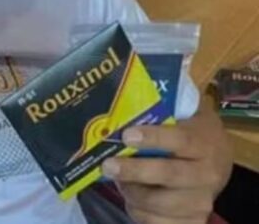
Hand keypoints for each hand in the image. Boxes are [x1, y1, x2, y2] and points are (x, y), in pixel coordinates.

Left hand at [101, 101, 231, 223]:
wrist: (216, 160)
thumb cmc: (188, 132)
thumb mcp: (181, 116)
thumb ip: (156, 113)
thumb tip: (120, 112)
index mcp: (203, 143)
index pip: (180, 140)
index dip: (153, 138)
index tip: (126, 135)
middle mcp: (207, 174)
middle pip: (169, 174)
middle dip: (135, 171)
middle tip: (108, 165)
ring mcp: (202, 201)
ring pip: (160, 203)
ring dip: (132, 193)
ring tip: (117, 181)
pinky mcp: (194, 221)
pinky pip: (158, 222)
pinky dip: (139, 212)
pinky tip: (131, 199)